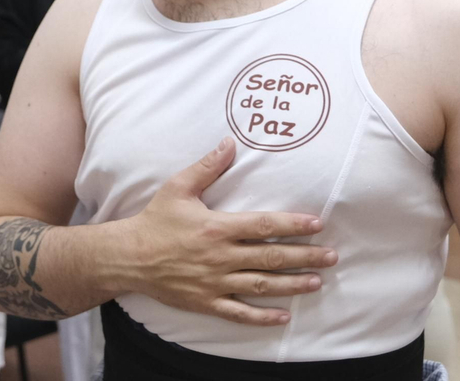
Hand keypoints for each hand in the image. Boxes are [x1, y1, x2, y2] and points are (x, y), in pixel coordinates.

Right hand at [123, 137, 333, 325]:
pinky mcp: (206, 301)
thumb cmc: (154, 220)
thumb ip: (207, 167)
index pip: (263, 226)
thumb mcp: (178, 187)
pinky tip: (284, 316)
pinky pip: (239, 312)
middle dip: (304, 256)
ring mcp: (214, 282)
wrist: (128, 257)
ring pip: (261, 285)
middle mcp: (220, 256)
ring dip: (292, 285)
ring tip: (317, 282)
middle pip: (271, 257)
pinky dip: (263, 316)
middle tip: (331, 256)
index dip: (292, 225)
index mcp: (217, 227)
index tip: (317, 224)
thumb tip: (229, 143)